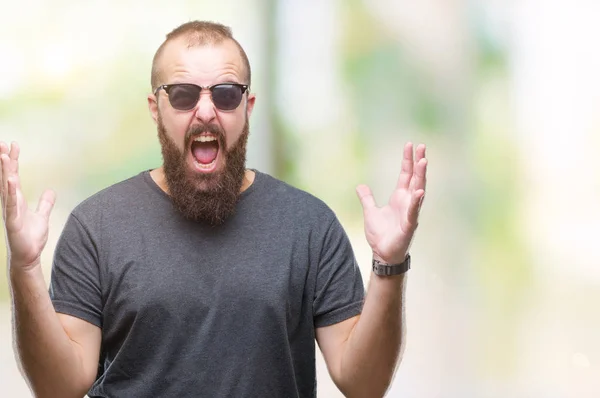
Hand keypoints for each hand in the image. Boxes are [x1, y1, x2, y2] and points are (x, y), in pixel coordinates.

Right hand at [1, 141, 55, 269]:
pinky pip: (11, 205)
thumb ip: (45, 204)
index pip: (14, 176)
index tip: (12, 145)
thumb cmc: (31, 238)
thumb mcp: (42, 216)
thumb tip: (50, 191)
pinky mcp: (12, 222)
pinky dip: (11, 192)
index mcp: (16, 200)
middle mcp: (10, 203)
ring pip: (6, 188)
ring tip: (4, 156)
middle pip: (6, 177)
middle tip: (2, 143)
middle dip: (5, 161)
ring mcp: (9, 212)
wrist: (28, 257)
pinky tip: (11, 180)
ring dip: (5, 172)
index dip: (13, 161)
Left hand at [356, 142, 426, 263]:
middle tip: (422, 146)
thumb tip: (360, 186)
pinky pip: (413, 212)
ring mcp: (410, 213)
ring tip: (423, 161)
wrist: (382, 254)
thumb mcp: (370, 212)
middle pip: (415, 178)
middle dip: (418, 162)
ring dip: (421, 177)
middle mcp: (408, 202)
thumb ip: (367, 198)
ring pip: (418, 191)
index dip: (408, 160)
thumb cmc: (380, 235)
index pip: (405, 174)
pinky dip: (416, 203)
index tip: (410, 145)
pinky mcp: (409, 225)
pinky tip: (419, 192)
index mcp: (399, 198)